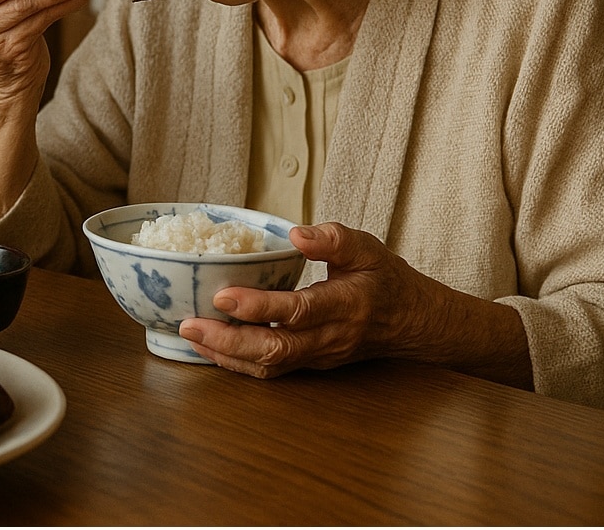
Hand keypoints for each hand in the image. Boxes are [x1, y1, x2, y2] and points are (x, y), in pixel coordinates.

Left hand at [176, 222, 434, 376]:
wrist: (413, 323)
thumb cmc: (386, 280)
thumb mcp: (368, 248)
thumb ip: (334, 239)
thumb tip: (296, 233)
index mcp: (345, 304)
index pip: (298, 311)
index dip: (259, 307)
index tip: (223, 296)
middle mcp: (329, 337)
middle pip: (276, 349)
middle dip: (228, 340)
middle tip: (190, 323)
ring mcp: (319, 356)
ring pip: (270, 365)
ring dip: (227, 355)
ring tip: (190, 335)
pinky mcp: (310, 364)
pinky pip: (271, 370)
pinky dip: (238, 363)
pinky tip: (210, 348)